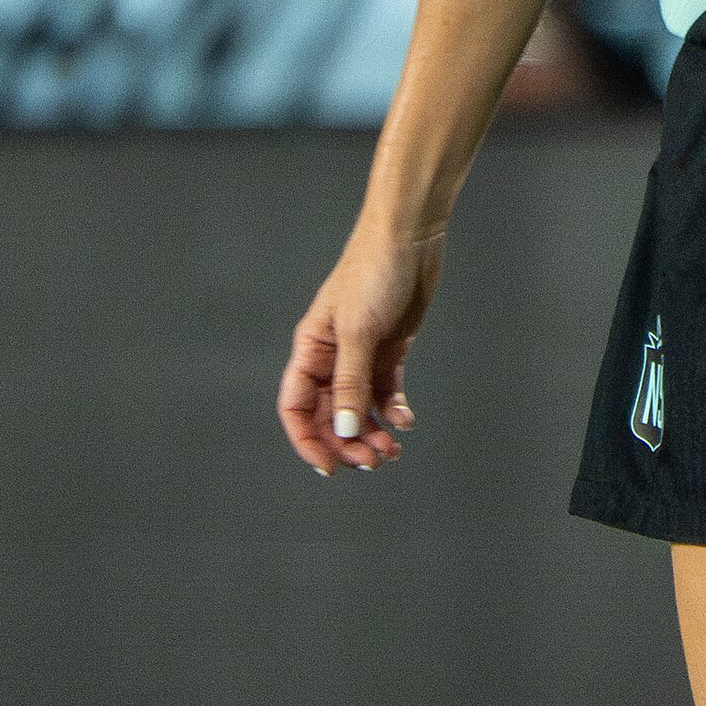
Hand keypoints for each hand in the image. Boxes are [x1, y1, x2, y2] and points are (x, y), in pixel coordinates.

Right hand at [277, 222, 446, 476]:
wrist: (410, 239)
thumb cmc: (373, 274)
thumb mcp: (358, 333)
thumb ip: (349, 384)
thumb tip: (343, 431)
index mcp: (310, 350)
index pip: (296, 406)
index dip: (307, 440)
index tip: (330, 467)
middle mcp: (331, 357)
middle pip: (329, 415)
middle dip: (347, 442)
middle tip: (373, 461)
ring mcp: (362, 355)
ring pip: (359, 408)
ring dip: (372, 433)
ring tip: (392, 451)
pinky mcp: (389, 350)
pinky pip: (385, 392)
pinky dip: (393, 411)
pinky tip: (405, 421)